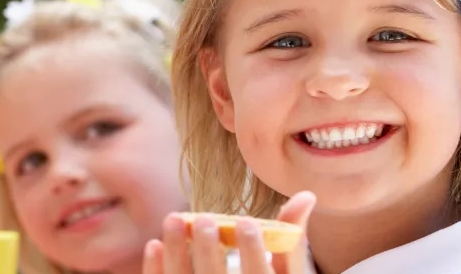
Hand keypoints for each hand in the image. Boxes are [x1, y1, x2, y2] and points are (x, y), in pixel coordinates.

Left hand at [143, 191, 316, 273]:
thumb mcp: (288, 271)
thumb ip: (292, 238)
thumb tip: (306, 195)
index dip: (253, 251)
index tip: (246, 221)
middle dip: (208, 250)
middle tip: (205, 219)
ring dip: (176, 253)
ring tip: (174, 218)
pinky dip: (156, 270)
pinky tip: (155, 244)